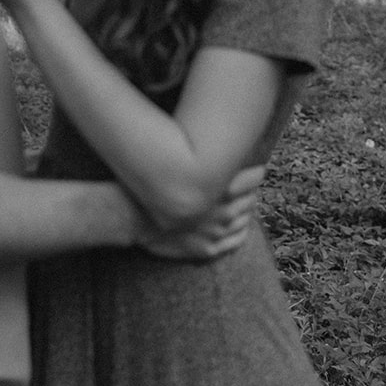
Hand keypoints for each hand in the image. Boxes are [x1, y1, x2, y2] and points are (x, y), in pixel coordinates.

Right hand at [139, 164, 265, 261]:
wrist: (130, 215)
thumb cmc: (151, 183)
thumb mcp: (178, 160)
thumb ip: (203, 153)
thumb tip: (218, 136)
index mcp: (221, 188)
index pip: (256, 177)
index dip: (255, 171)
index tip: (254, 165)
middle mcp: (224, 211)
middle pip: (251, 199)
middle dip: (249, 191)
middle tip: (246, 183)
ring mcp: (216, 232)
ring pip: (245, 220)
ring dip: (245, 210)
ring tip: (242, 202)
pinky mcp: (207, 249)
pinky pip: (236, 241)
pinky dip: (241, 231)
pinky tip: (240, 225)